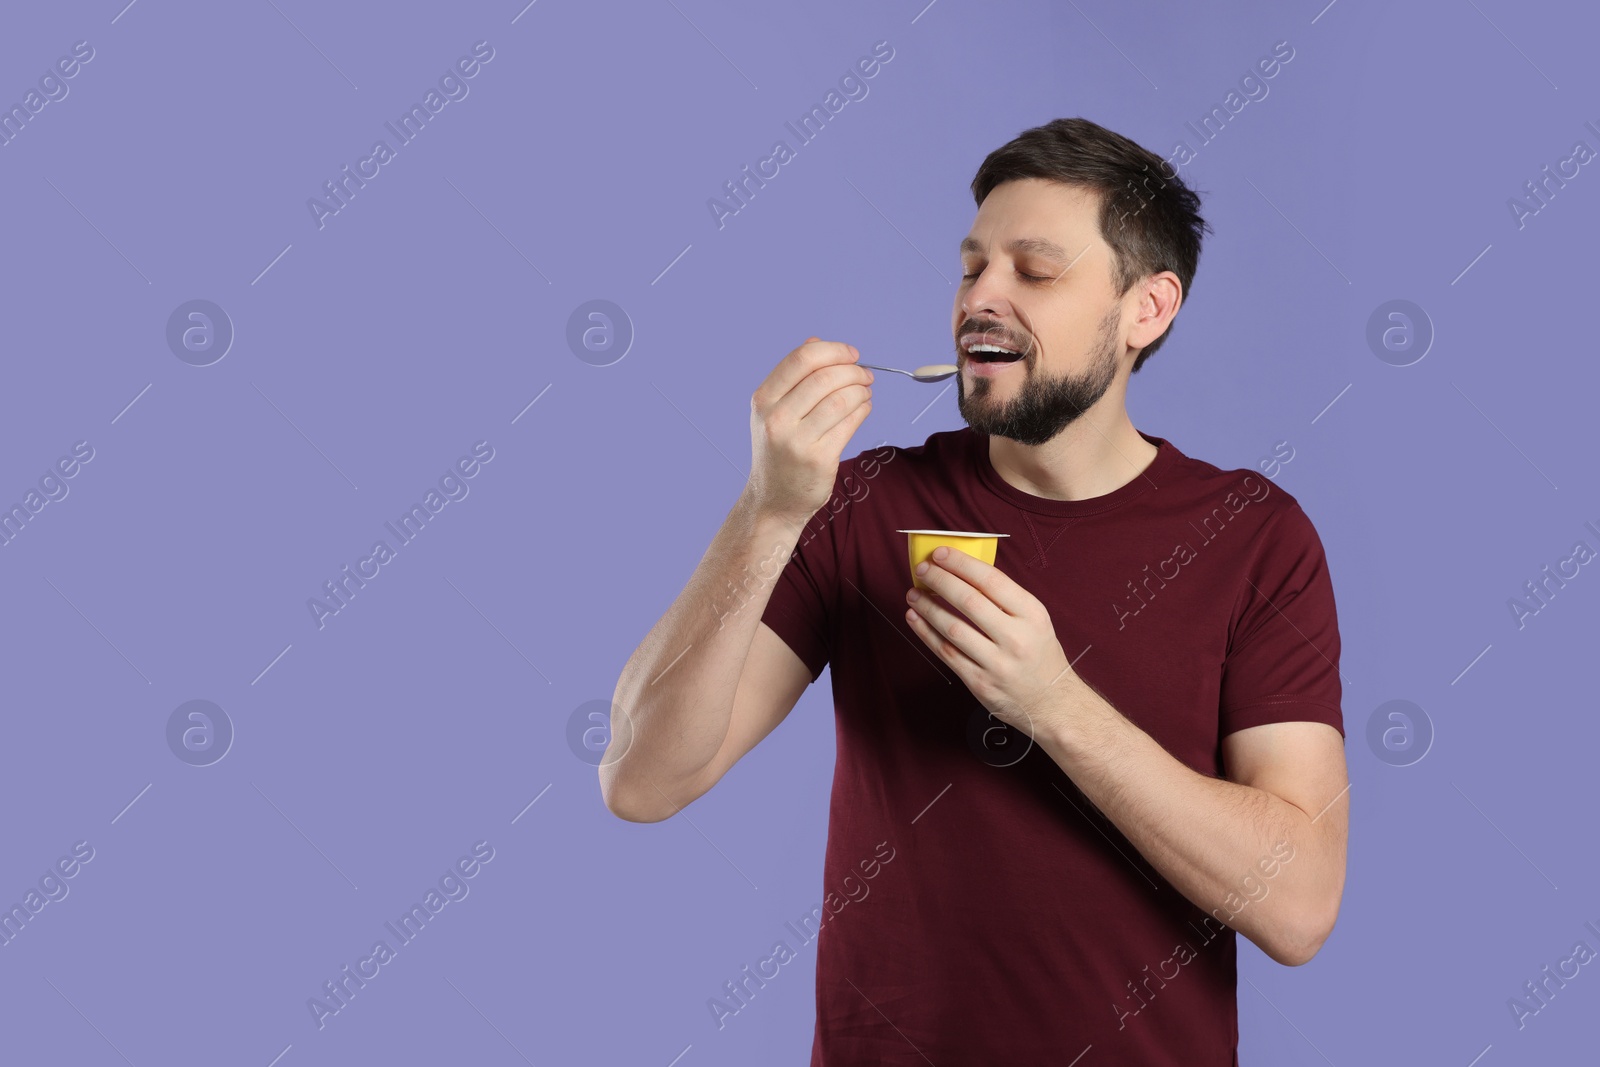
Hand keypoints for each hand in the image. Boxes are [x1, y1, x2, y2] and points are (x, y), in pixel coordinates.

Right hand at [745, 336, 873, 526]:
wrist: (773, 500)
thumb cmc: (778, 450)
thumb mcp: (773, 411)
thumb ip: (793, 377)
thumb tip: (817, 342)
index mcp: (763, 400)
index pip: (802, 359)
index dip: (833, 350)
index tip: (852, 354)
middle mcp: (776, 419)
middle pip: (825, 377)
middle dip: (853, 371)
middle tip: (865, 375)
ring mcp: (797, 441)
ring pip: (841, 399)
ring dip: (861, 391)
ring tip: (865, 392)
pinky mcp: (819, 460)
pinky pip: (850, 423)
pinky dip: (863, 410)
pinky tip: (863, 408)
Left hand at [904, 546, 1079, 738]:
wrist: (1051, 703)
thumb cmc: (1038, 655)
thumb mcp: (1035, 621)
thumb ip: (1005, 599)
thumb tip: (963, 571)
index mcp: (1032, 615)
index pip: (991, 581)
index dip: (961, 564)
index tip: (941, 553)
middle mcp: (1016, 638)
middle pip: (969, 601)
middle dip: (940, 580)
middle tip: (922, 569)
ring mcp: (997, 663)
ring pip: (953, 628)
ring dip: (928, 607)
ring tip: (913, 593)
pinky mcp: (979, 682)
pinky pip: (946, 653)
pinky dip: (926, 633)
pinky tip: (915, 618)